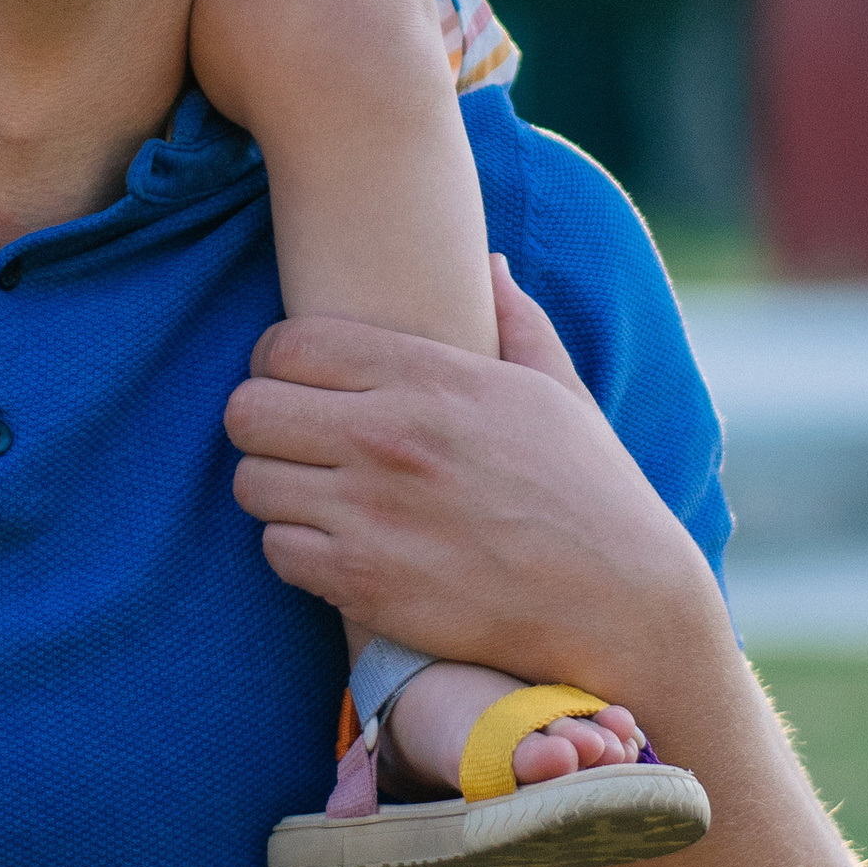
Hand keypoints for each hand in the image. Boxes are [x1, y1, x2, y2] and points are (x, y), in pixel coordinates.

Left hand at [223, 257, 731, 693]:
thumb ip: (514, 320)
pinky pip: (276, 550)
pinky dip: (296, 551)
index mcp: (431, 376)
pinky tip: (337, 548)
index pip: (288, 344)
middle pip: (247, 409)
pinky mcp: (365, 583)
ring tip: (316, 497)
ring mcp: (373, 513)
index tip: (296, 384)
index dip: (276, 362)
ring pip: (251, 482)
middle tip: (294, 442)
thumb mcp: (556, 392)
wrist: (620, 603)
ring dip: (276, 490)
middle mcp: (391, 436)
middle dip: (262, 425)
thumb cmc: (591, 492)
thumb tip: (490, 263)